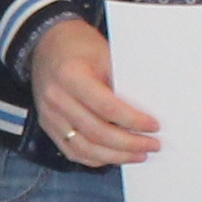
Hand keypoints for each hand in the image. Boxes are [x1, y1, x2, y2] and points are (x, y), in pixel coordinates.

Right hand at [25, 18, 157, 165]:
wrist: (47, 43)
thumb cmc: (80, 45)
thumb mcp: (104, 54)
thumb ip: (119, 83)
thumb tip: (147, 111)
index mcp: (70, 76)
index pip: (106, 107)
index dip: (132, 120)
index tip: (154, 126)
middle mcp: (56, 98)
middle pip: (96, 133)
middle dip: (128, 144)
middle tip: (152, 145)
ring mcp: (49, 115)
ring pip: (84, 148)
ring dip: (115, 156)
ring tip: (138, 155)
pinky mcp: (48, 125)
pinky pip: (72, 151)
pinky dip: (95, 158)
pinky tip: (115, 157)